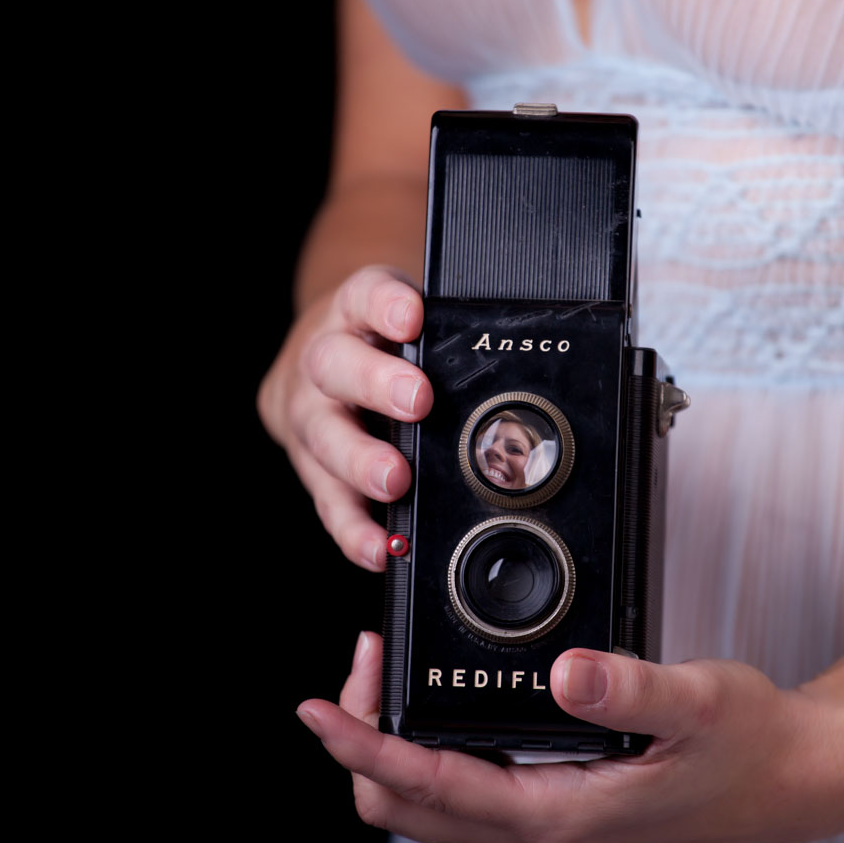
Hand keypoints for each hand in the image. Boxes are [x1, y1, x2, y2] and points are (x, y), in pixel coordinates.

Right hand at [258, 266, 432, 570]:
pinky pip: (328, 501)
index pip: (365, 295)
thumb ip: (448, 340)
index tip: (412, 316)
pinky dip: (354, 528)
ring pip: (325, 437)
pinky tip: (380, 547)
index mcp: (355, 316)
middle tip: (418, 403)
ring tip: (394, 482)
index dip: (386, 304)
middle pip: (336, 366)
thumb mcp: (407, 326)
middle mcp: (325, 362)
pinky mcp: (311, 468)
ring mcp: (312, 416)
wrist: (315, 366)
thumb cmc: (379, 348)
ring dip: (360, 463)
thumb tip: (532, 363)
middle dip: (377, 385)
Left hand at [297, 633, 843, 842]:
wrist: (787, 782)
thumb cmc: (747, 745)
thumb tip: (565, 672)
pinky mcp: (554, 821)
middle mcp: (539, 840)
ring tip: (382, 681)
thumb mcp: (697, 702)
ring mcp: (544, 837)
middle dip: (362, 744)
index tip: (318, 708)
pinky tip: (435, 712)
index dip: (361, 746)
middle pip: (405, 810)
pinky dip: (426, 759)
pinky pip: (462, 801)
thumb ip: (630, 687)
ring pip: (427, 810)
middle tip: (362, 667)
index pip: (427, 787)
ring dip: (389, 751)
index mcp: (560, 817)